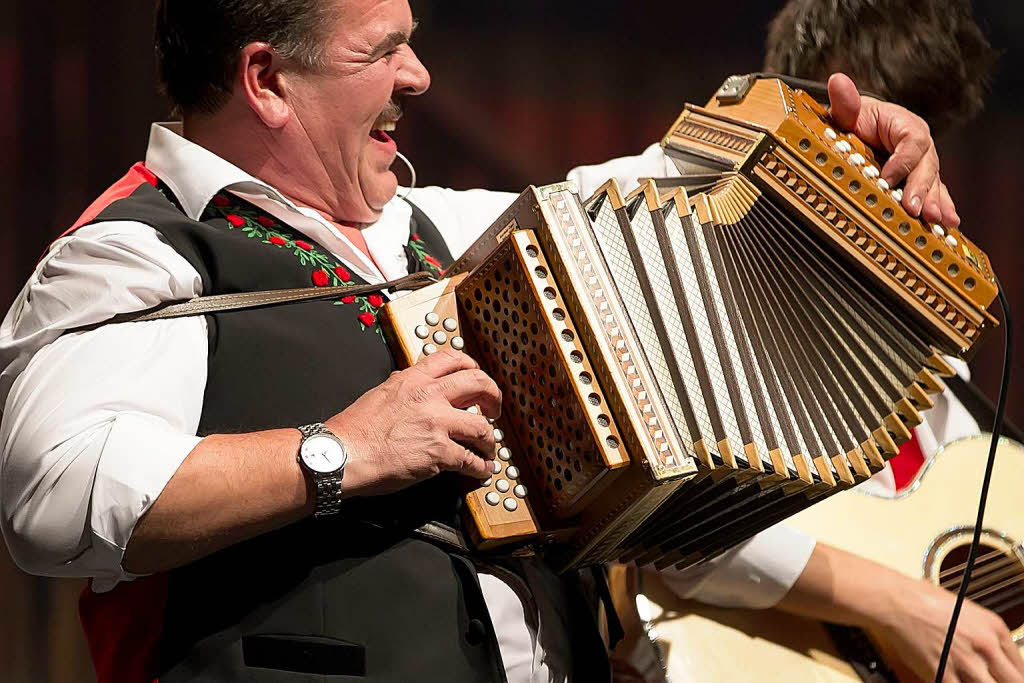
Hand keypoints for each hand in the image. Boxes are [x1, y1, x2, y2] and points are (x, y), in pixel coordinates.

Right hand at [326, 348, 501, 495]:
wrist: (341, 454)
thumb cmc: (354, 430)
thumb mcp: (380, 393)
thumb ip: (402, 386)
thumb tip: (410, 383)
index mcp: (413, 380)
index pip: (452, 359)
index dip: (472, 367)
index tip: (477, 378)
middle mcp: (429, 396)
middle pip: (479, 383)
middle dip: (493, 397)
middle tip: (493, 410)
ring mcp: (437, 424)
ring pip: (482, 427)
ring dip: (489, 441)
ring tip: (488, 449)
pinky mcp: (439, 453)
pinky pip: (471, 460)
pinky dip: (480, 468)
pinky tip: (480, 470)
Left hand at [827, 72, 958, 227]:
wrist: (862, 131)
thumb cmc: (856, 121)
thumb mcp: (849, 112)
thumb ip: (846, 101)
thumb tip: (836, 80)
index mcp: (906, 126)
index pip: (911, 142)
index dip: (902, 161)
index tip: (887, 179)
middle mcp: (921, 146)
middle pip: (927, 166)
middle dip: (922, 189)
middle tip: (915, 209)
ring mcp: (924, 165)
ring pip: (934, 183)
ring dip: (937, 202)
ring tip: (937, 220)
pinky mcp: (922, 181)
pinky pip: (935, 194)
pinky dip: (943, 207)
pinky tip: (949, 224)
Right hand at [877, 578, 1023, 681]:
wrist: (897, 601)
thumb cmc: (925, 600)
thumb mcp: (967, 610)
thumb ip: (986, 636)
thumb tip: (994, 658)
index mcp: (994, 628)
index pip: (1021, 667)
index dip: (1016, 677)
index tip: (1008, 679)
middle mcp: (984, 645)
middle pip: (1012, 681)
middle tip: (994, 681)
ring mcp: (964, 661)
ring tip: (971, 679)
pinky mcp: (942, 672)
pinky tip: (953, 680)